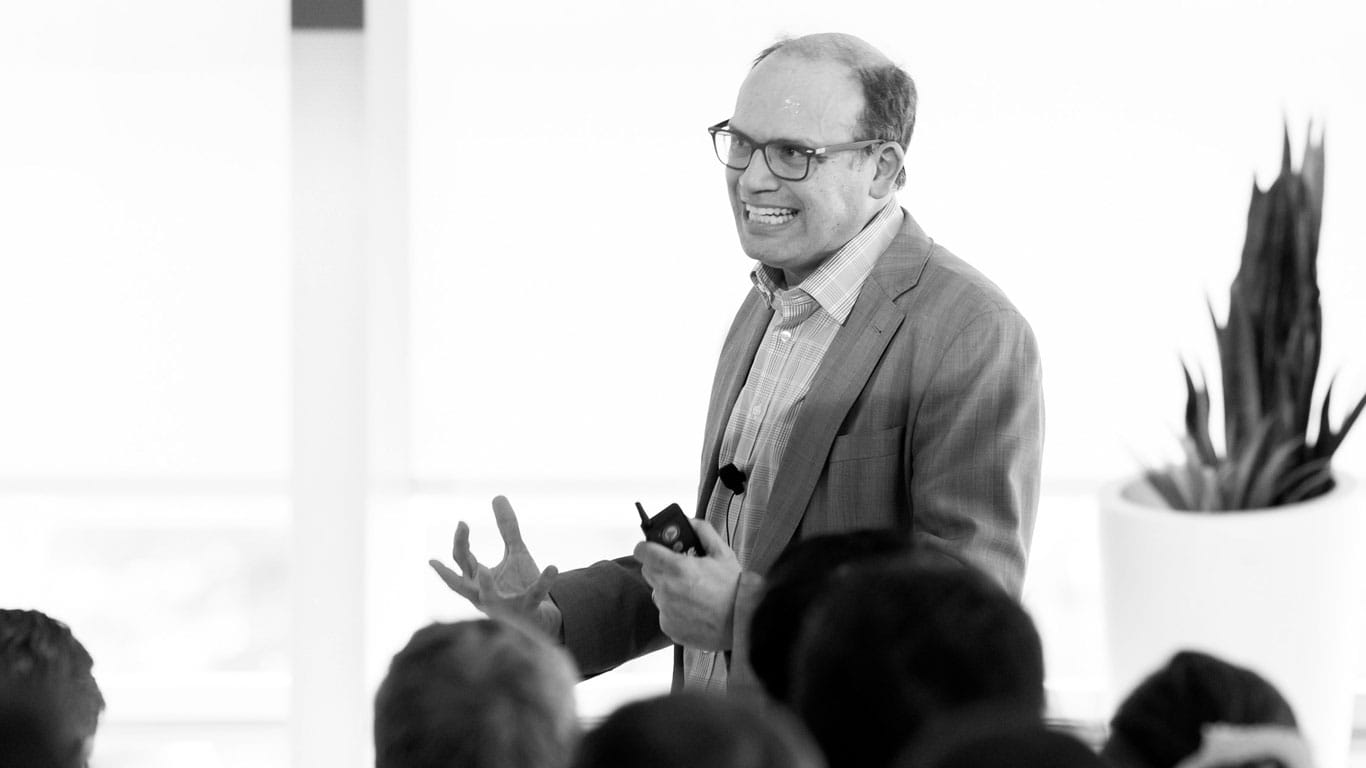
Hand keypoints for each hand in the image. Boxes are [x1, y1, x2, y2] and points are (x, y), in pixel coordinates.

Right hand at [429, 496, 561, 636]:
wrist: (540, 621)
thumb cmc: (519, 587)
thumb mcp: (515, 553)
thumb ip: (507, 528)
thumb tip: (497, 496)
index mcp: (478, 581)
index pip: (462, 559)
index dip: (461, 541)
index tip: (463, 522)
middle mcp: (483, 596)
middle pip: (461, 580)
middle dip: (458, 556)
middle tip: (460, 530)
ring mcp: (503, 605)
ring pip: (490, 598)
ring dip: (486, 585)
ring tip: (487, 569)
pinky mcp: (527, 610)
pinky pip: (534, 594)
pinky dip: (543, 581)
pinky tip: (553, 567)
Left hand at [634, 518, 740, 650]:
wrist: (742, 622)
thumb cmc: (734, 589)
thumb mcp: (722, 553)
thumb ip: (703, 531)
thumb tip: (689, 522)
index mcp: (677, 568)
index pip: (643, 551)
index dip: (647, 547)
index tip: (653, 548)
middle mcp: (667, 589)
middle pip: (649, 571)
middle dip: (661, 566)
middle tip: (680, 568)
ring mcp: (666, 610)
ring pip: (657, 592)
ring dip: (668, 589)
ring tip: (691, 591)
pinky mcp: (668, 626)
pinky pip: (664, 612)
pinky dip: (674, 609)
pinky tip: (693, 608)